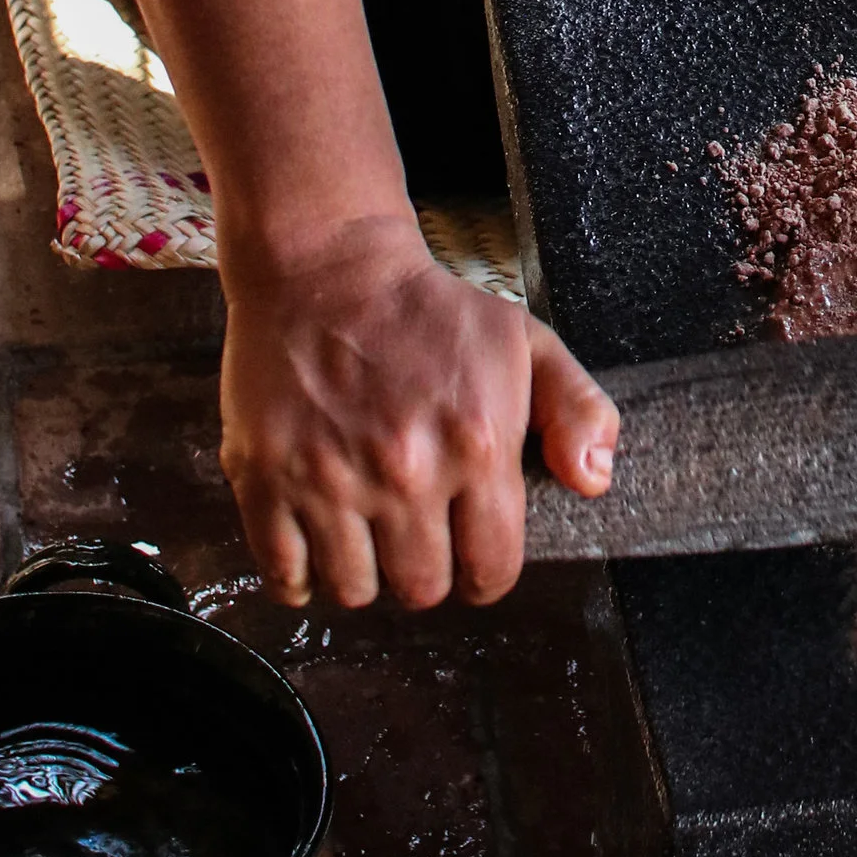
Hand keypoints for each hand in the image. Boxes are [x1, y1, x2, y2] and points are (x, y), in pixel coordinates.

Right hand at [218, 209, 617, 607]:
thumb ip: (579, 410)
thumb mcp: (526, 342)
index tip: (473, 558)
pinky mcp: (264, 477)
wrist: (326, 267)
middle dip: (427, 572)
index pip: (492, 569)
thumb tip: (592, 483)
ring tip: (367, 533)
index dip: (487, 573)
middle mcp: (403, 471)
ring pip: (354, 590)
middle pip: (422, 589)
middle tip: (417, 536)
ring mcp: (327, 478)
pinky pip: (284, 575)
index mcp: (474, 444)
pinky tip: (316, 544)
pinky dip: (300, 575)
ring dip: (364, 574)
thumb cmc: (428, 310)